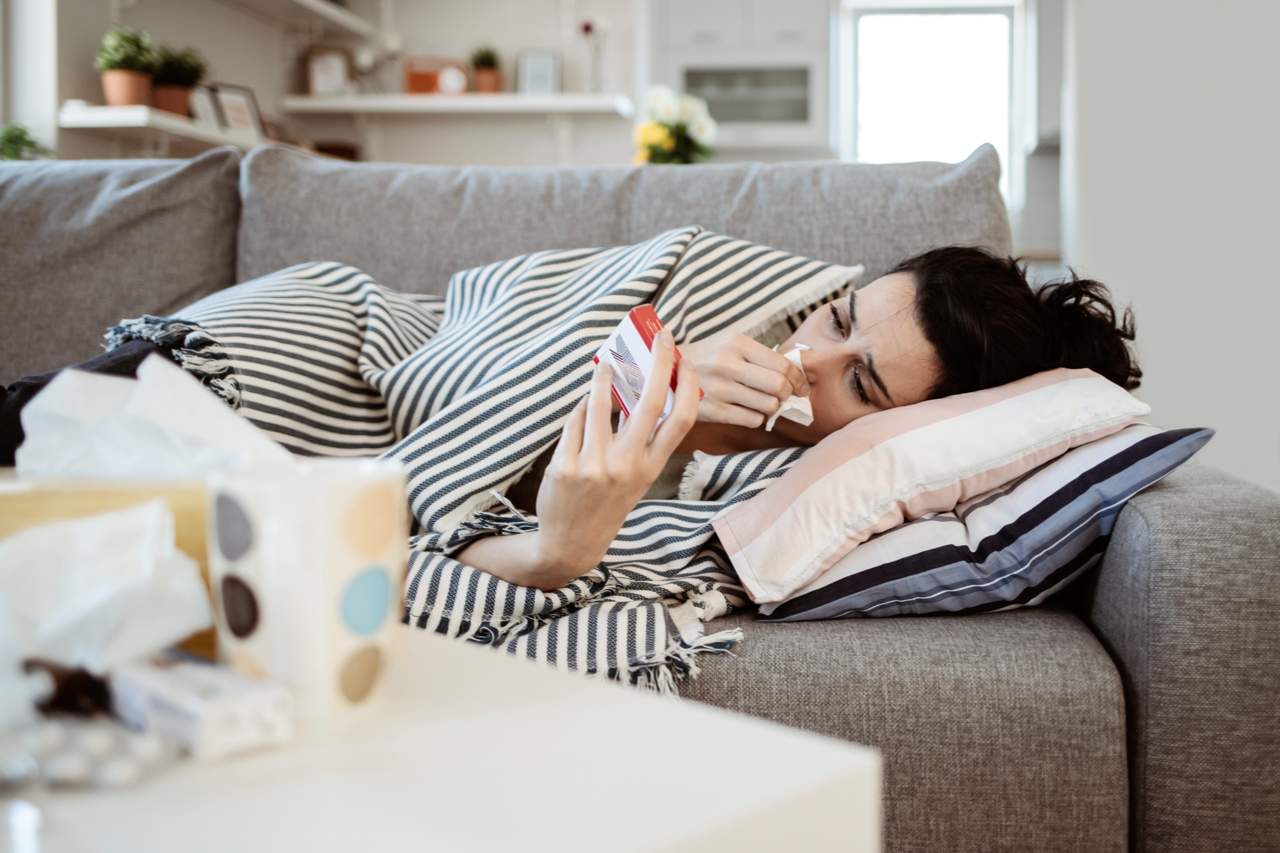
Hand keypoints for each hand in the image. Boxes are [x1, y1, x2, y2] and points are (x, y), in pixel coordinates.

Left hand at [531, 328, 700, 587]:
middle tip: (657, 336)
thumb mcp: (637, 478)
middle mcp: (627, 466)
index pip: (681, 419)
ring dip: (603, 376)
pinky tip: (584, 404)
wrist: (571, 543)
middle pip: (650, 402)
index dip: (687, 385)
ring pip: (600, 403)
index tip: (684, 360)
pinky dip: (580, 408)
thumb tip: (644, 387)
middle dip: (656, 362)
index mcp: (651, 468)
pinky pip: (575, 421)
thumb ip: (642, 440)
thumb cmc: (608, 503)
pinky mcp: (565, 465)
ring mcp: (595, 466)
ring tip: (605, 364)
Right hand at [678, 333, 809, 427]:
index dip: (798, 379)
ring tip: (764, 402)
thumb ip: (761, 356)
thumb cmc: (708, 357)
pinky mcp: (711, 410)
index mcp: (736, 343)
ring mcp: (718, 389)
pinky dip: (756, 417)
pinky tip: (747, 410)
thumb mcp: (732, 344)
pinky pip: (752, 419)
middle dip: (788, 394)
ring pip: (768, 405)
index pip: (783, 364)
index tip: (801, 387)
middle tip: (786, 396)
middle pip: (779, 386)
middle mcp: (727, 364)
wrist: (666, 371)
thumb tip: (797, 376)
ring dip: (772, 407)